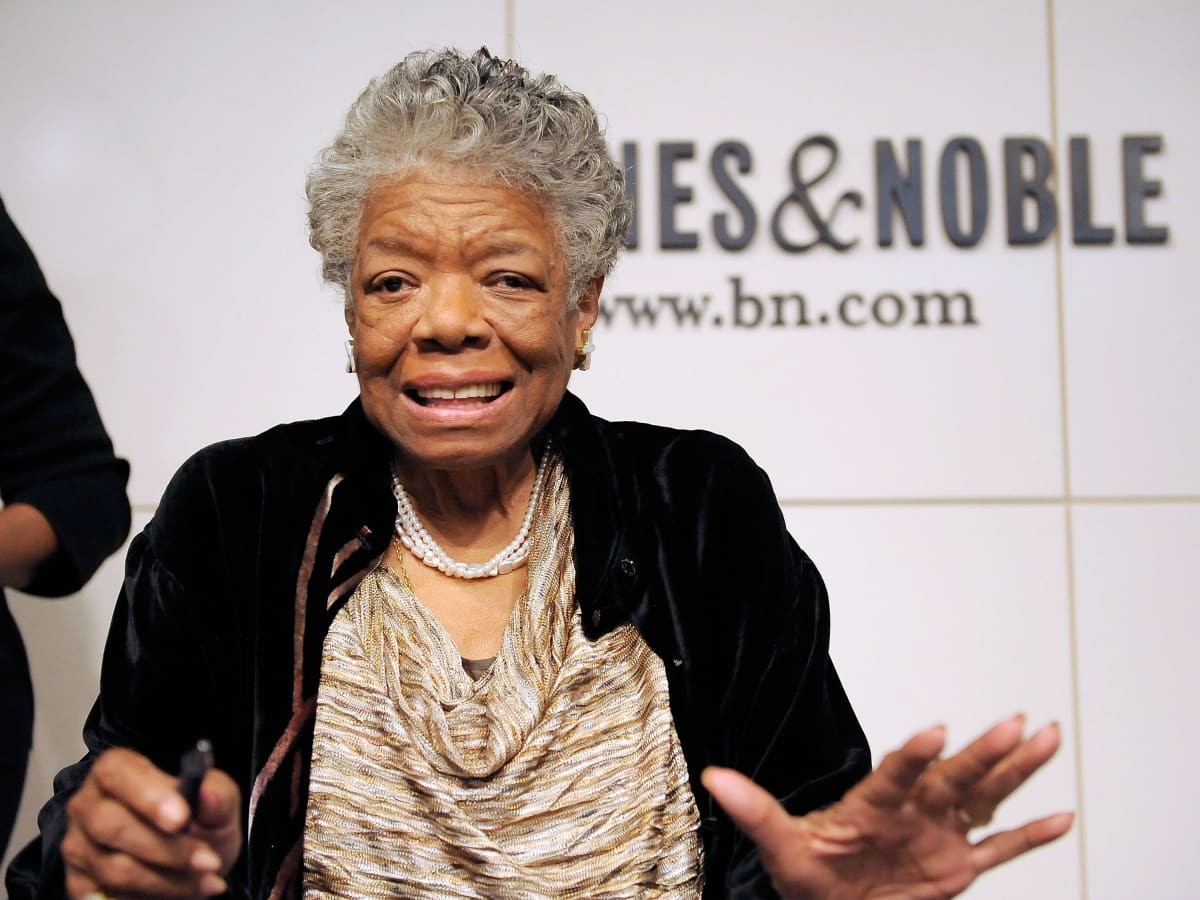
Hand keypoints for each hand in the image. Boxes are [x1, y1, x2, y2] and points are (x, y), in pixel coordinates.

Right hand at [62, 747, 241, 898]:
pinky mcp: (79, 884)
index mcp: (115, 770)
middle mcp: (87, 805)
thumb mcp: (219, 802)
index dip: (147, 796)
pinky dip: (151, 899)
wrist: (192, 860)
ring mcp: (78, 847)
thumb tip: (208, 794)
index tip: (182, 818)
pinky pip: (110, 898)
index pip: (116, 773)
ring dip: (168, 880)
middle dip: (166, 849)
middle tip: (209, 861)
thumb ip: (217, 795)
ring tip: (207, 880)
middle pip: (111, 826)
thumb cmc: (200, 820)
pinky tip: (182, 893)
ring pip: (114, 869)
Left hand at [703, 716, 1072, 899]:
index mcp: (872, 804)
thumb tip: (714, 778)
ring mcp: (938, 834)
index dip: (915, 755)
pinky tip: (1060, 816)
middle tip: (1014, 722)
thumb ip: (755, 812)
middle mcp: (912, 810)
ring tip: (1046, 736)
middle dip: (983, 753)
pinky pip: (999, 848)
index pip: (896, 774)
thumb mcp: (780, 847)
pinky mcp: (957, 865)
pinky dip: (1029, 835)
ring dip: (1015, 771)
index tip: (937, 730)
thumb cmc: (809, 874)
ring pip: (984, 798)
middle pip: (953, 777)